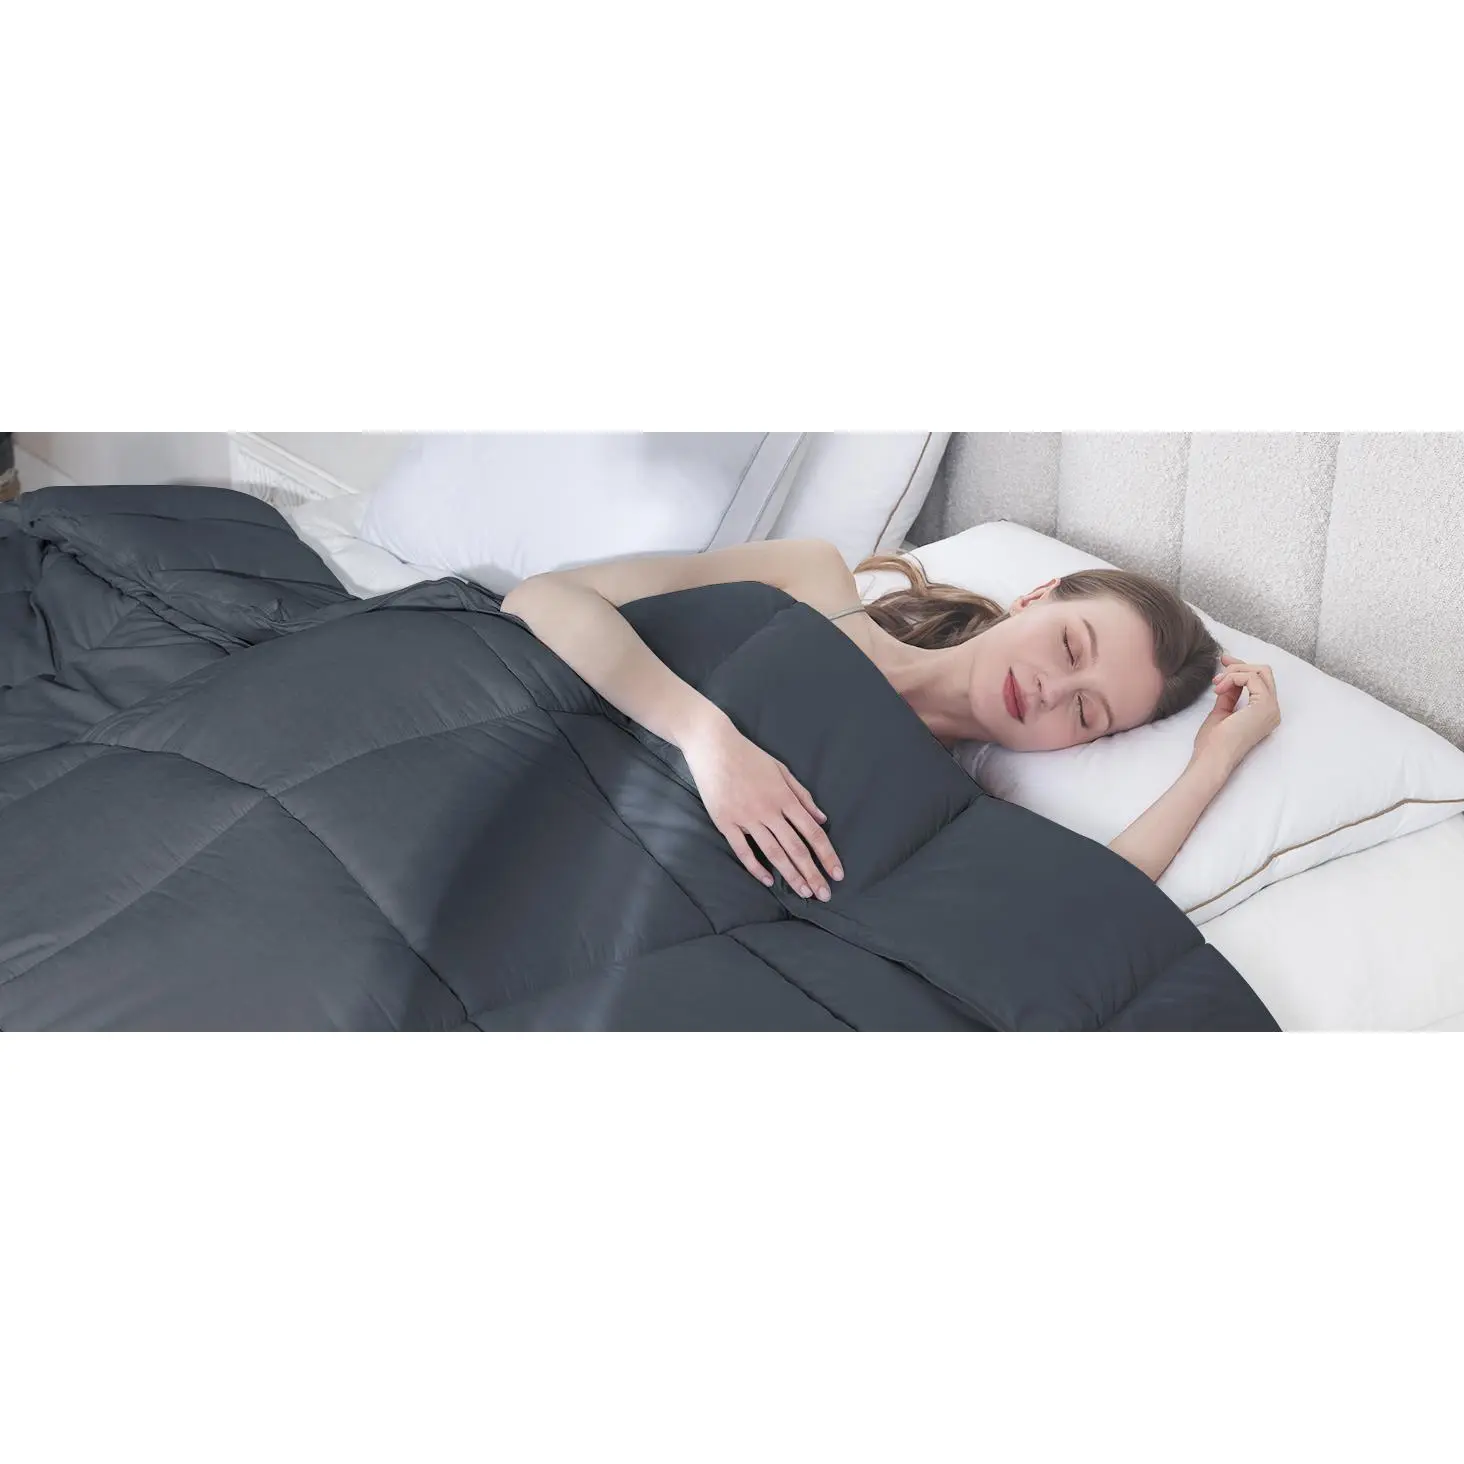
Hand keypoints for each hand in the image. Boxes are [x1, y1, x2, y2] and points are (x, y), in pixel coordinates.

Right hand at [678, 710, 843, 899]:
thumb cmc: (750, 756)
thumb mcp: (782, 770)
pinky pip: (742, 850)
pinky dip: (755, 867)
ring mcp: (746, 818)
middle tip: (824, 895)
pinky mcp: (725, 822)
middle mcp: (768, 810)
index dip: (827, 855)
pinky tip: (767, 881)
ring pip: (773, 853)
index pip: (813, 832)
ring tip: (803, 893)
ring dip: (790, 875)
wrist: (714, 746)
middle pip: (796, 848)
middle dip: (813, 873)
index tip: (838, 873)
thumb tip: (822, 819)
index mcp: (784, 797)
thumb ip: (803, 796)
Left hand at [1192, 653, 1281, 773]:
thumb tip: (1229, 677)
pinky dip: (1233, 677)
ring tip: (1217, 684)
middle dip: (1240, 665)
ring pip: (1260, 671)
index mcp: (1264, 713)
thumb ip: (1229, 695)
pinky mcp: (1265, 706)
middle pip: (1264, 672)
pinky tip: (1220, 688)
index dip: (1241, 668)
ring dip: (1234, 672)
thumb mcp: (1222, 711)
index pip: (1260, 681)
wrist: (1212, 758)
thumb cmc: (1214, 742)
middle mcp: (1272, 711)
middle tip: (1220, 666)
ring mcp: (1271, 709)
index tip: (1224, 661)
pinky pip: (1252, 678)